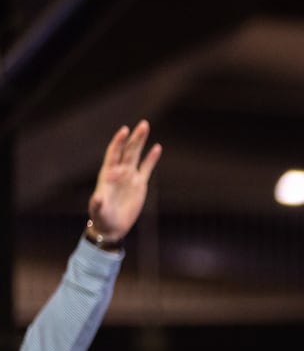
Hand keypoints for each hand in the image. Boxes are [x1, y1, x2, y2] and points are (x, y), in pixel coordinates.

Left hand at [88, 121, 162, 244]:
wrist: (112, 226)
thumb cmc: (102, 218)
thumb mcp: (98, 211)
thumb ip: (97, 204)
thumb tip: (98, 198)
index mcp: (108, 175)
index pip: (114, 153)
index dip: (119, 142)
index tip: (125, 130)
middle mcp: (119, 172)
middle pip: (128, 150)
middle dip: (134, 137)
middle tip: (143, 124)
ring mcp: (129, 177)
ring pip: (136, 155)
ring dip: (141, 142)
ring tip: (146, 127)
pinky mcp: (139, 184)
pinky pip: (146, 168)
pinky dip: (151, 158)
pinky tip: (157, 147)